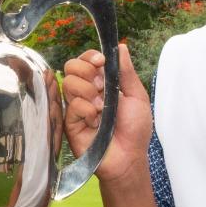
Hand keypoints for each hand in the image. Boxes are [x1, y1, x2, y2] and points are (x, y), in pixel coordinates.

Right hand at [61, 43, 152, 184]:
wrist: (128, 158)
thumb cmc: (135, 130)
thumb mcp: (136, 97)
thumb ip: (127, 73)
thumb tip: (121, 47)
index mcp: (101, 84)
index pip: (86, 60)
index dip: (90, 57)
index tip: (101, 62)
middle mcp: (86, 92)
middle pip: (71, 66)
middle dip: (87, 71)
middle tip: (101, 87)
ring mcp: (76, 107)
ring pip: (68, 82)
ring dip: (88, 91)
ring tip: (100, 108)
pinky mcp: (69, 122)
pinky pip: (71, 104)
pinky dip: (86, 110)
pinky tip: (96, 122)